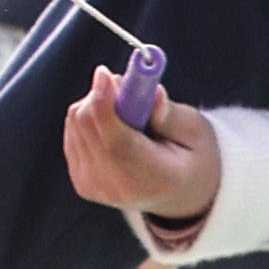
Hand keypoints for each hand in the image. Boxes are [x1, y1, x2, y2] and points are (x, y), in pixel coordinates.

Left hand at [56, 76, 222, 229]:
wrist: (180, 195)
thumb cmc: (192, 158)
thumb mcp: (196, 133)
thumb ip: (170, 114)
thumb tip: (151, 93)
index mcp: (156, 179)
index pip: (118, 142)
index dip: (106, 104)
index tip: (105, 73)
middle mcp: (119, 188)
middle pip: (90, 127)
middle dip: (102, 96)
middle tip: (126, 85)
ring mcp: (95, 187)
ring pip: (77, 125)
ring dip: (96, 105)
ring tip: (127, 112)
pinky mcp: (81, 182)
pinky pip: (72, 133)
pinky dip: (89, 118)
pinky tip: (113, 126)